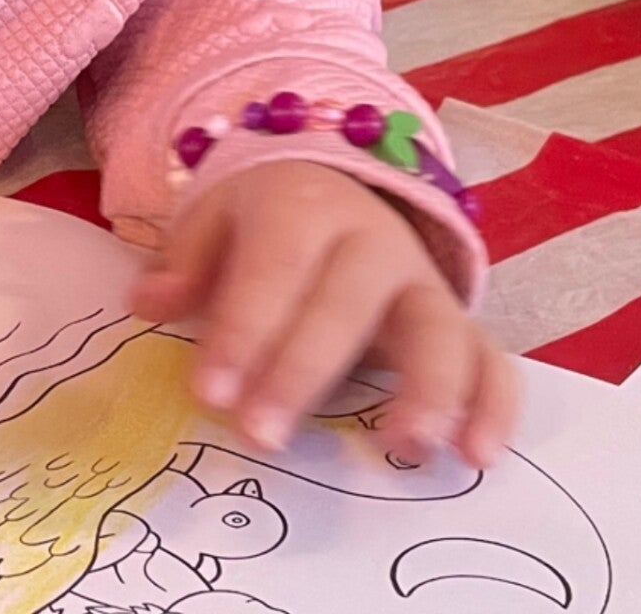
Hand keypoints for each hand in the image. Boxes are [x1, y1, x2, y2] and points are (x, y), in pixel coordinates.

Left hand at [128, 159, 516, 467]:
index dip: (241, 331)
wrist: (335, 183)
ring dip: (426, 389)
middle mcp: (372, 240)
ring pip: (436, 328)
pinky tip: (478, 457)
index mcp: (303, 208)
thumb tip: (146, 304)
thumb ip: (185, 263)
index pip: (272, 271)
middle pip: (344, 304)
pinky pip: (491, 359)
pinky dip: (494, 405)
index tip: (210, 393)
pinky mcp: (459, 323)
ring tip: (404, 447)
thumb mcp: (214, 219)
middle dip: (302, 371)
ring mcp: (423, 282)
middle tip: (262, 436)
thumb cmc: (265, 220)